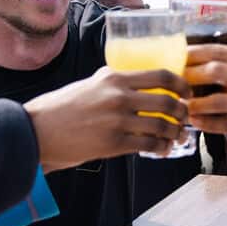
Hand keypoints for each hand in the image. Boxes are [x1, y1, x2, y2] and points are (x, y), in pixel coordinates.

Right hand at [24, 67, 189, 169]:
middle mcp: (118, 96)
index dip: (181, 85)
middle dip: (182, 112)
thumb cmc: (63, 107)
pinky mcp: (114, 143)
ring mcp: (117, 120)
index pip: (161, 75)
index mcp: (114, 77)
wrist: (39, 130)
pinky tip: (162, 149)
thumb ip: (115, 82)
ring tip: (176, 136)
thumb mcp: (91, 84)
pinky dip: (161, 148)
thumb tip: (139, 84)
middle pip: (167, 102)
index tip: (187, 92)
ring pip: (161, 126)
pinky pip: (149, 145)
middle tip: (184, 118)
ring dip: (175, 133)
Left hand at [184, 45, 226, 152]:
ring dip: (196, 104)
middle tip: (176, 79)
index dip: (198, 52)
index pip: (224, 51)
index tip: (180, 54)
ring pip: (220, 102)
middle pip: (218, 72)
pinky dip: (210, 125)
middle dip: (192, 75)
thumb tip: (216, 61)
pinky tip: (198, 123)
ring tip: (182, 105)